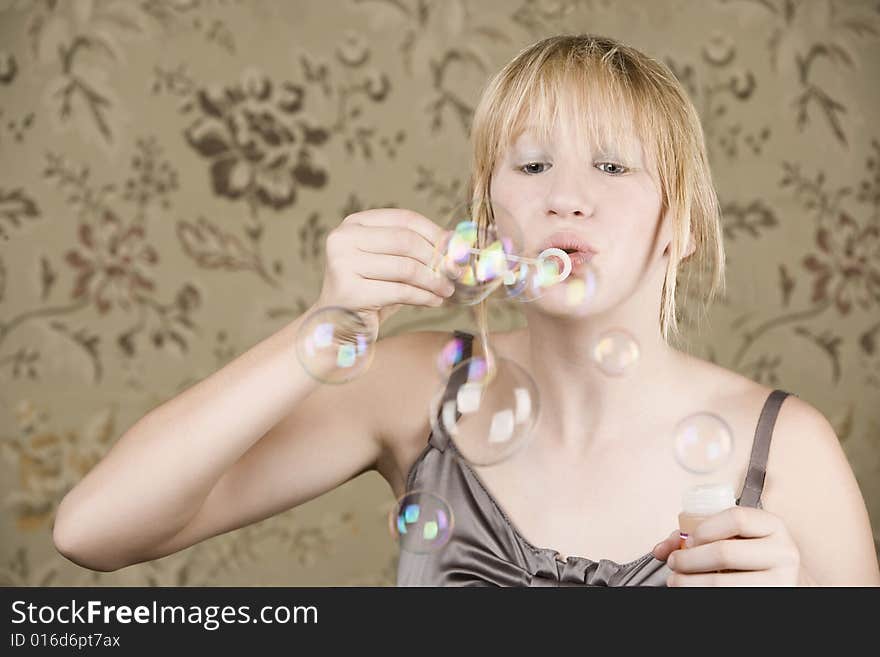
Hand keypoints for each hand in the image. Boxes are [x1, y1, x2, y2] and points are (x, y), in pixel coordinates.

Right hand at [316, 208, 454, 326]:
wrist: (337, 326)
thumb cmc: (370, 292)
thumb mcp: (390, 264)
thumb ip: (416, 249)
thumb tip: (455, 241)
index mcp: (354, 224)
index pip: (404, 219)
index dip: (435, 232)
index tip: (456, 248)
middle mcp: (343, 239)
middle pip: (406, 241)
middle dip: (437, 258)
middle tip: (455, 272)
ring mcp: (343, 265)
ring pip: (406, 268)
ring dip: (434, 280)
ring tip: (446, 290)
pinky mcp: (350, 292)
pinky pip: (401, 291)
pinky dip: (424, 297)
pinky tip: (434, 301)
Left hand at [651, 507, 806, 585]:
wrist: (787, 583)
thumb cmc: (753, 556)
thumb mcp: (734, 537)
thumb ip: (698, 533)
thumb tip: (661, 548)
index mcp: (773, 526)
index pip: (736, 518)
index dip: (704, 528)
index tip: (689, 540)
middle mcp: (784, 553)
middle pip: (724, 553)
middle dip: (688, 560)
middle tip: (673, 563)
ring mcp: (782, 581)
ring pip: (723, 584)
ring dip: (690, 583)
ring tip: (676, 581)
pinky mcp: (773, 599)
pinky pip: (730, 598)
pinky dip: (703, 595)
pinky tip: (695, 591)